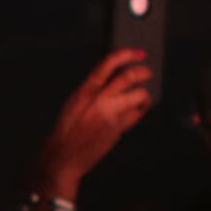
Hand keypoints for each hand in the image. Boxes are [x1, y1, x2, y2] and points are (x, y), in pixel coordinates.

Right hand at [32, 50, 159, 199]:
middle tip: (147, 72)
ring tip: (145, 97)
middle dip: (143, 72)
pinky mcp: (118, 129)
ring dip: (145, 95)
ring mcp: (110, 114)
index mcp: (85, 90)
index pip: (108, 63)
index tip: (138, 53)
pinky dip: (140, 112)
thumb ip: (94, 92)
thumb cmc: (68, 131)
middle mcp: (98, 99)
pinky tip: (138, 112)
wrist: (63, 156)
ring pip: (138, 96)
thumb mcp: (76, 103)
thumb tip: (114, 81)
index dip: (126, 54)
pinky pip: (136, 115)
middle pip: (128, 77)